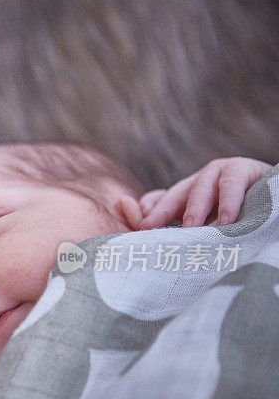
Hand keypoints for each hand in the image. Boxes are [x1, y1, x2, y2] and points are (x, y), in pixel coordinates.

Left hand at [116, 157, 273, 229]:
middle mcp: (201, 181)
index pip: (161, 199)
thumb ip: (175, 221)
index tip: (140, 229)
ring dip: (195, 209)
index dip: (149, 212)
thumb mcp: (206, 226)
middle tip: (151, 228)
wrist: (276, 203)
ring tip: (190, 229)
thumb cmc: (241, 219)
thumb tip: (134, 216)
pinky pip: (231, 184)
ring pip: (201, 187)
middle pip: (177, 193)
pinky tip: (226, 221)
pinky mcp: (243, 169)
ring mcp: (221, 173)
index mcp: (189, 195)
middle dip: (163, 210)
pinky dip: (227, 203)